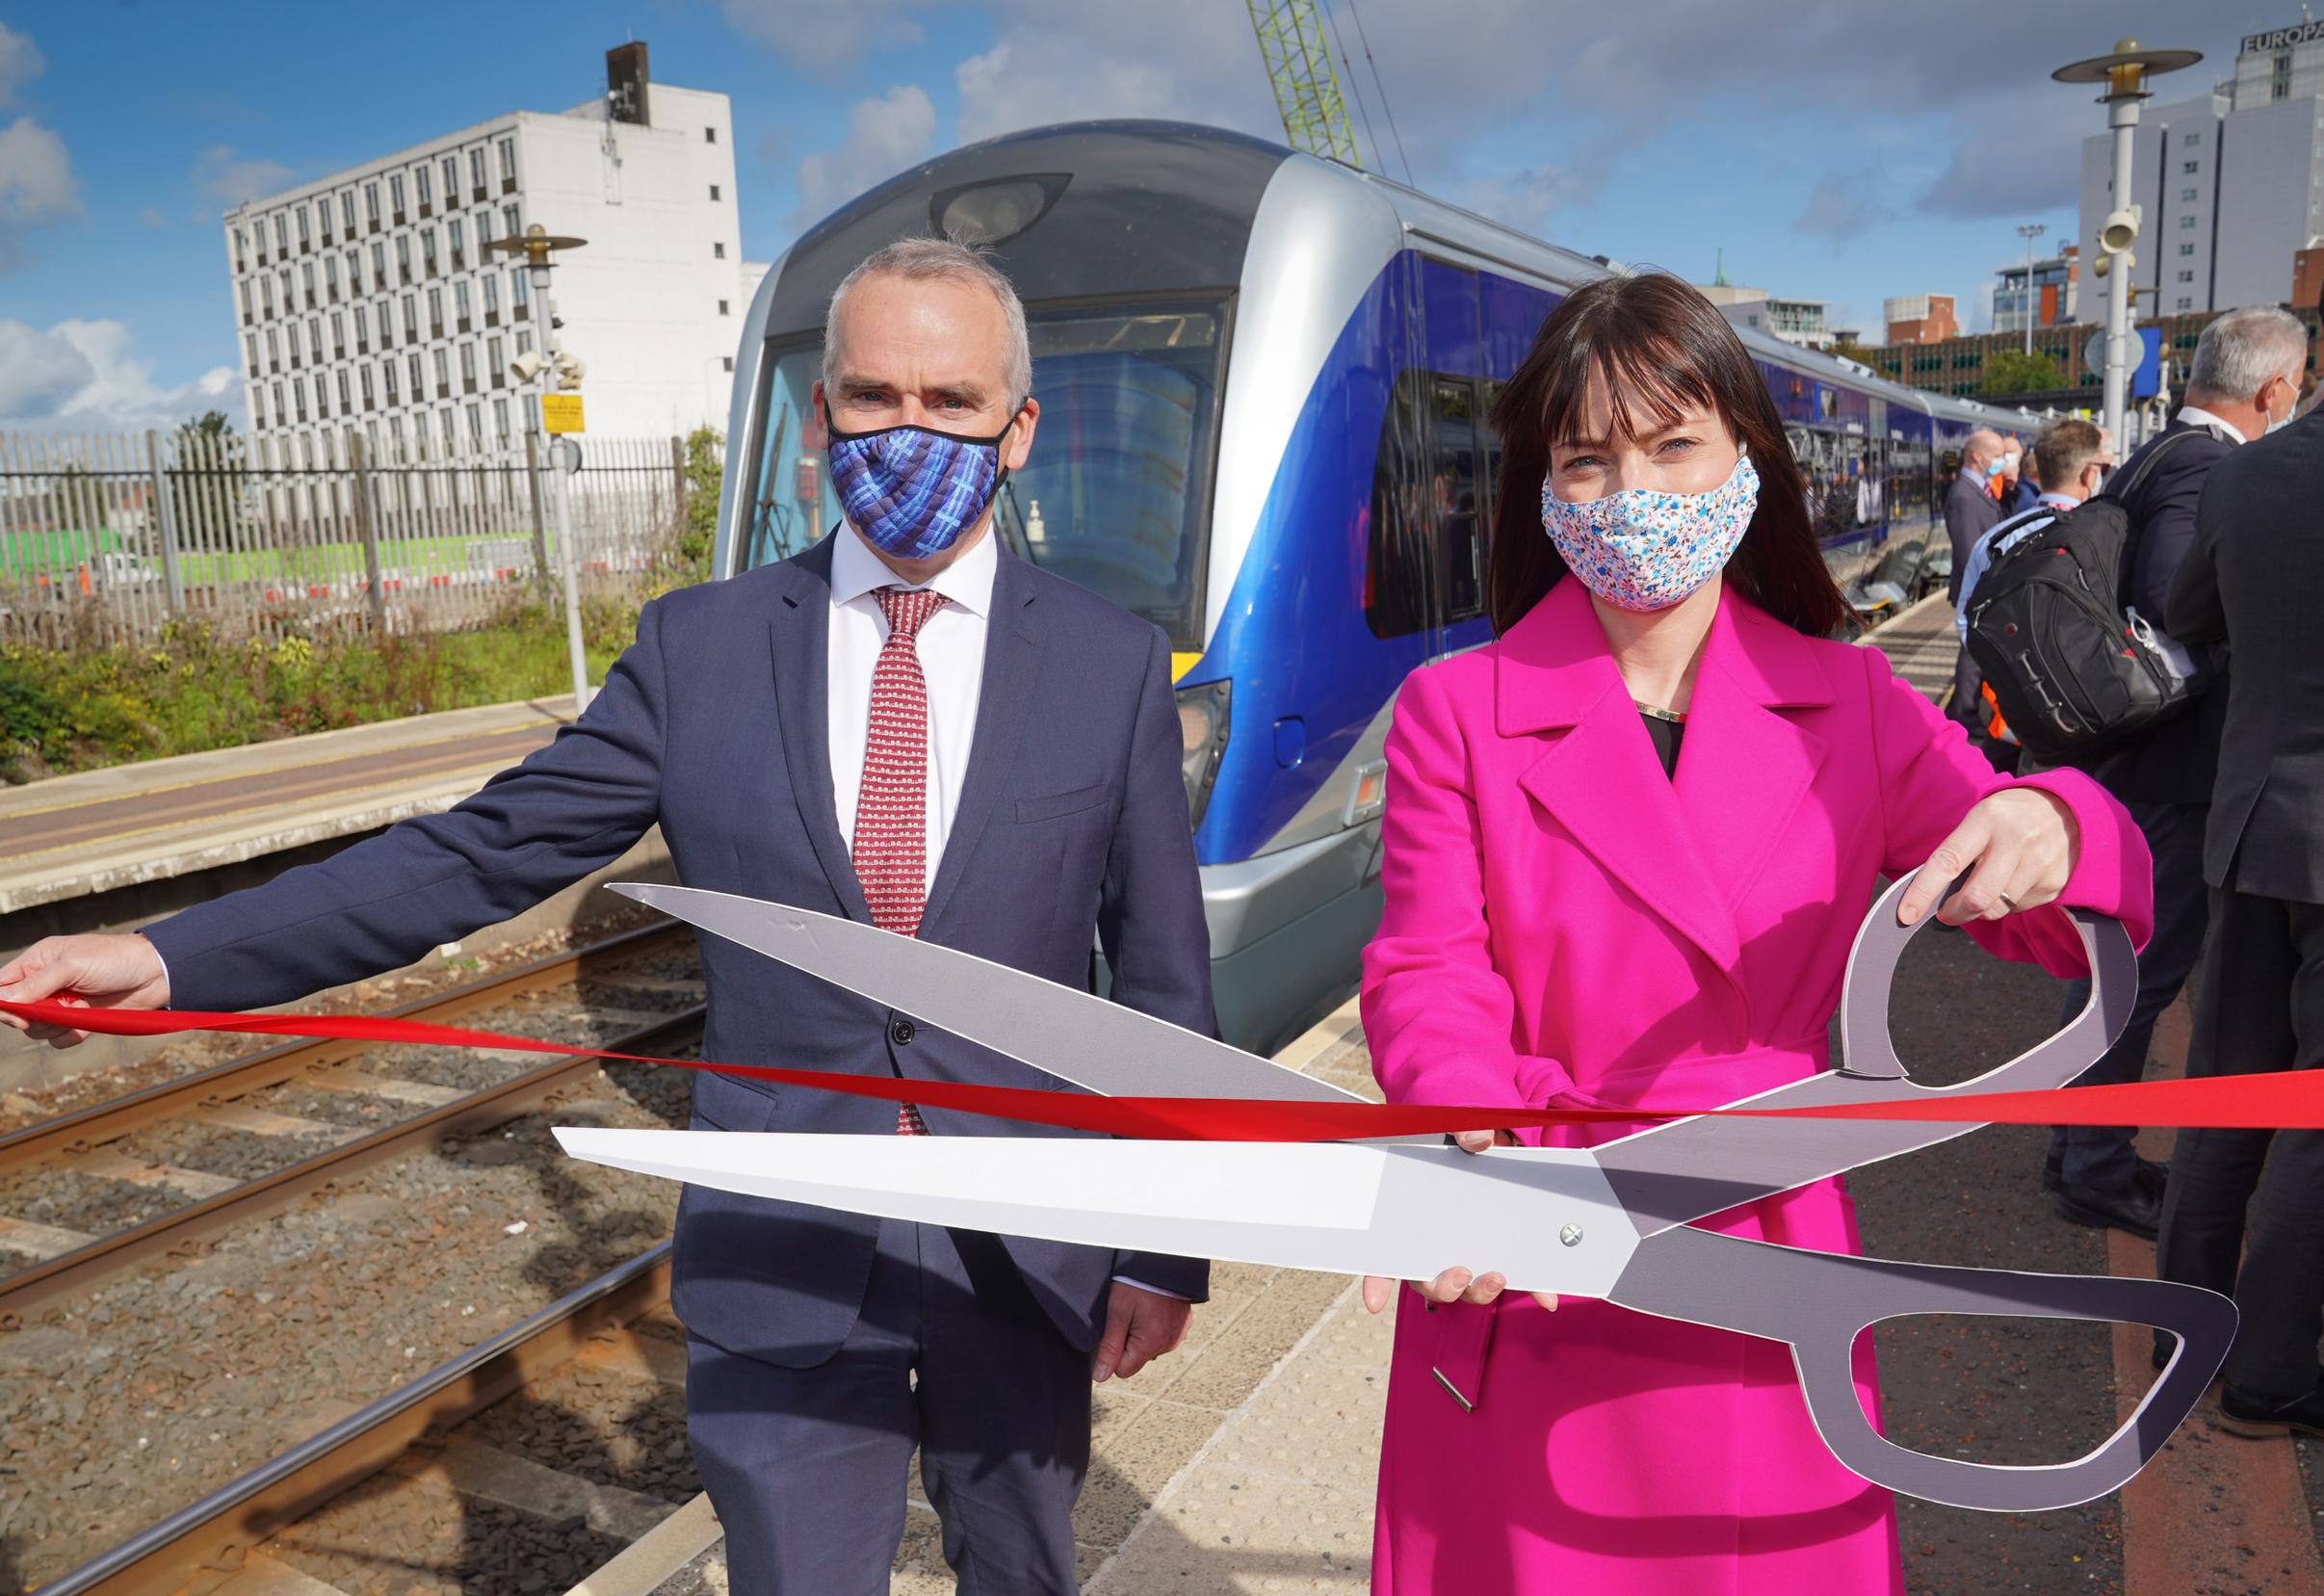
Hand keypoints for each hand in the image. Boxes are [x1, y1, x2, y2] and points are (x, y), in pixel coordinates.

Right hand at [0, 934, 170, 1047]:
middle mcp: (45, 984)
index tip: (17, 1014)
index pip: (2, 987)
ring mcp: (62, 1004)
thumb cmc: (115, 959)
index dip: (3, 1004)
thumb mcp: (72, 966)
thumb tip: (1, 1000)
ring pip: (37, 1029)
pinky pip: (58, 1039)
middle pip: (16, 1012)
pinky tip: (88, 1021)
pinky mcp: (79, 1021)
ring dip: (55, 1025)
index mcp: (37, 962)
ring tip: (80, 1008)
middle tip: (53, 1012)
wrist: (157, 974)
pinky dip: (71, 1035)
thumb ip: (36, 984)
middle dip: (32, 1017)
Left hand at [1092, 1281, 1191, 1381]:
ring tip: (1140, 1307)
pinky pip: (1163, 1336)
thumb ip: (1109, 1347)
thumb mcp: (1117, 1312)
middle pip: (1137, 1358)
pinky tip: (1152, 1307)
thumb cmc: (1137, 1282)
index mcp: (1152, 1342)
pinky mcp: (1183, 1325)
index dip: (1113, 1352)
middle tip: (1127, 1314)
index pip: (1123, 1370)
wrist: (1163, 1258)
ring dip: (1142, 1333)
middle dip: (1128, 1341)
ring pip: (1149, 1347)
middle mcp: (1169, 1343)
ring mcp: (1179, 1334)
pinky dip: (1155, 1326)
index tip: (1114, 1329)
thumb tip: (1101, 1376)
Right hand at [1360, 1130, 1558, 1315]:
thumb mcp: (1456, 1124)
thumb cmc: (1461, 1136)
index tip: (1373, 1299)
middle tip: (1460, 1273)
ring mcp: (1468, 1250)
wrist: (1494, 1138)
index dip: (1376, 1280)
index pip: (1384, 1255)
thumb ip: (1463, 1129)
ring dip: (1481, 1291)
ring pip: (1467, 1287)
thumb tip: (1478, 1140)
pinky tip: (1545, 1295)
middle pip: (1428, 1280)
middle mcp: (1434, 1243)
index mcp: (1411, 1217)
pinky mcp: (1501, 1250)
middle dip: (1442, 1286)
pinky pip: (1512, 1277)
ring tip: (1497, 1277)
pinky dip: (1530, 1288)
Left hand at [1897, 788, 2079, 927]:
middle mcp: (2015, 841)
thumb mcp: (1979, 819)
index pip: (1948, 861)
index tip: (1906, 914)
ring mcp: (2039, 864)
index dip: (1923, 891)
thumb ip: (1957, 852)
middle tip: (1946, 913)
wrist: (2064, 811)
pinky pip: (2018, 909)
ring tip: (1983, 890)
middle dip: (1954, 913)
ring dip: (1980, 910)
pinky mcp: (2054, 883)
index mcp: (1986, 820)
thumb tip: (1930, 894)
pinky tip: (2011, 883)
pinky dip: (2006, 904)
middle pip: (1976, 898)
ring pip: (1996, 909)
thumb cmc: (2007, 819)